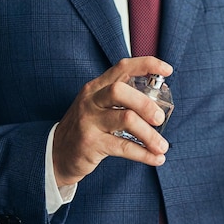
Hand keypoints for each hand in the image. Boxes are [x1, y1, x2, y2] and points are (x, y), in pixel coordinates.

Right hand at [53, 57, 172, 186]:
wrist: (56, 153)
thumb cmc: (87, 127)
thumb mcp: (98, 107)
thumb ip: (123, 101)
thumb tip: (159, 103)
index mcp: (96, 87)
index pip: (122, 67)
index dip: (146, 65)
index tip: (167, 70)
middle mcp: (91, 100)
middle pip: (121, 90)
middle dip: (146, 103)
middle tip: (160, 119)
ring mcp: (89, 121)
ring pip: (126, 119)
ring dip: (150, 134)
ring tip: (163, 146)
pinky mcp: (90, 143)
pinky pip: (123, 147)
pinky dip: (144, 154)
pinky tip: (156, 158)